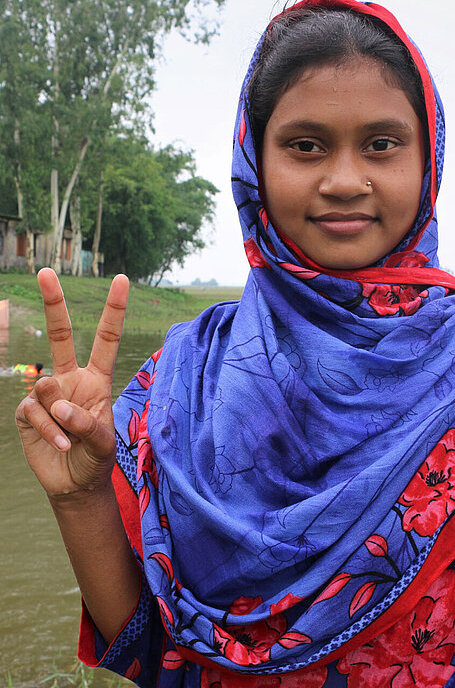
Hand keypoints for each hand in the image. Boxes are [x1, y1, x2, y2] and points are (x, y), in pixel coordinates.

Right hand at [15, 269, 128, 497]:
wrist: (75, 484)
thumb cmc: (96, 458)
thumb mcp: (105, 443)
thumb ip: (88, 422)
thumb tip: (60, 404)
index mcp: (96, 379)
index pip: (105, 339)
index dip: (114, 310)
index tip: (122, 280)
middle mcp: (70, 379)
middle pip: (61, 335)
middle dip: (53, 303)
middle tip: (46, 272)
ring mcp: (47, 394)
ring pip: (47, 386)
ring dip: (61, 415)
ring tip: (72, 437)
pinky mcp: (28, 412)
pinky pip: (36, 412)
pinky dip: (51, 431)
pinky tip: (62, 445)